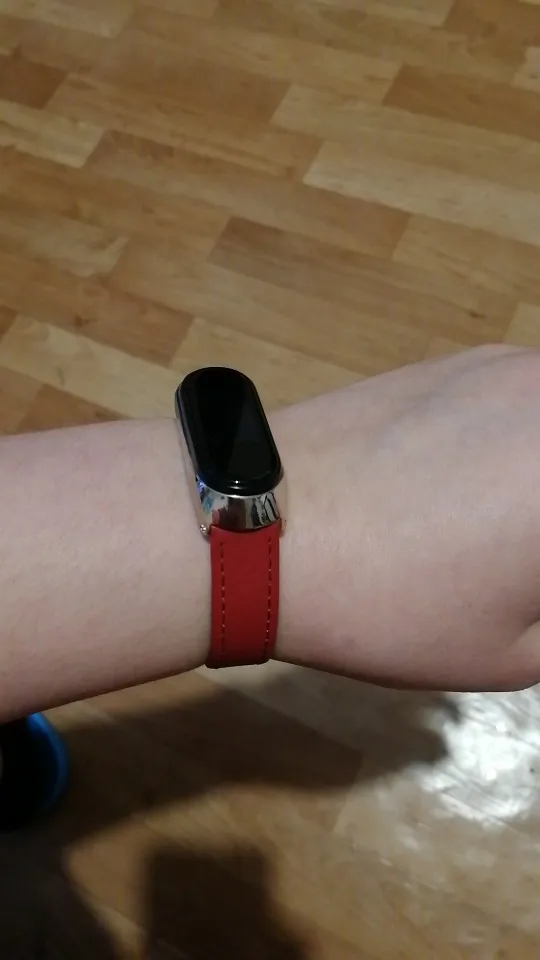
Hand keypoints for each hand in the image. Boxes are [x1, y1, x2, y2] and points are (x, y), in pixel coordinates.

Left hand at [276, 345, 539, 690]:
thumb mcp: (516, 649)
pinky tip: (489, 477)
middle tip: (523, 557)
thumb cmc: (393, 605)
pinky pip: (535, 395)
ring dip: (539, 480)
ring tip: (512, 519)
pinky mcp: (465, 358)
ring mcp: (517, 367)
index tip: (534, 584)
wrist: (265, 524)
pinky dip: (533, 433)